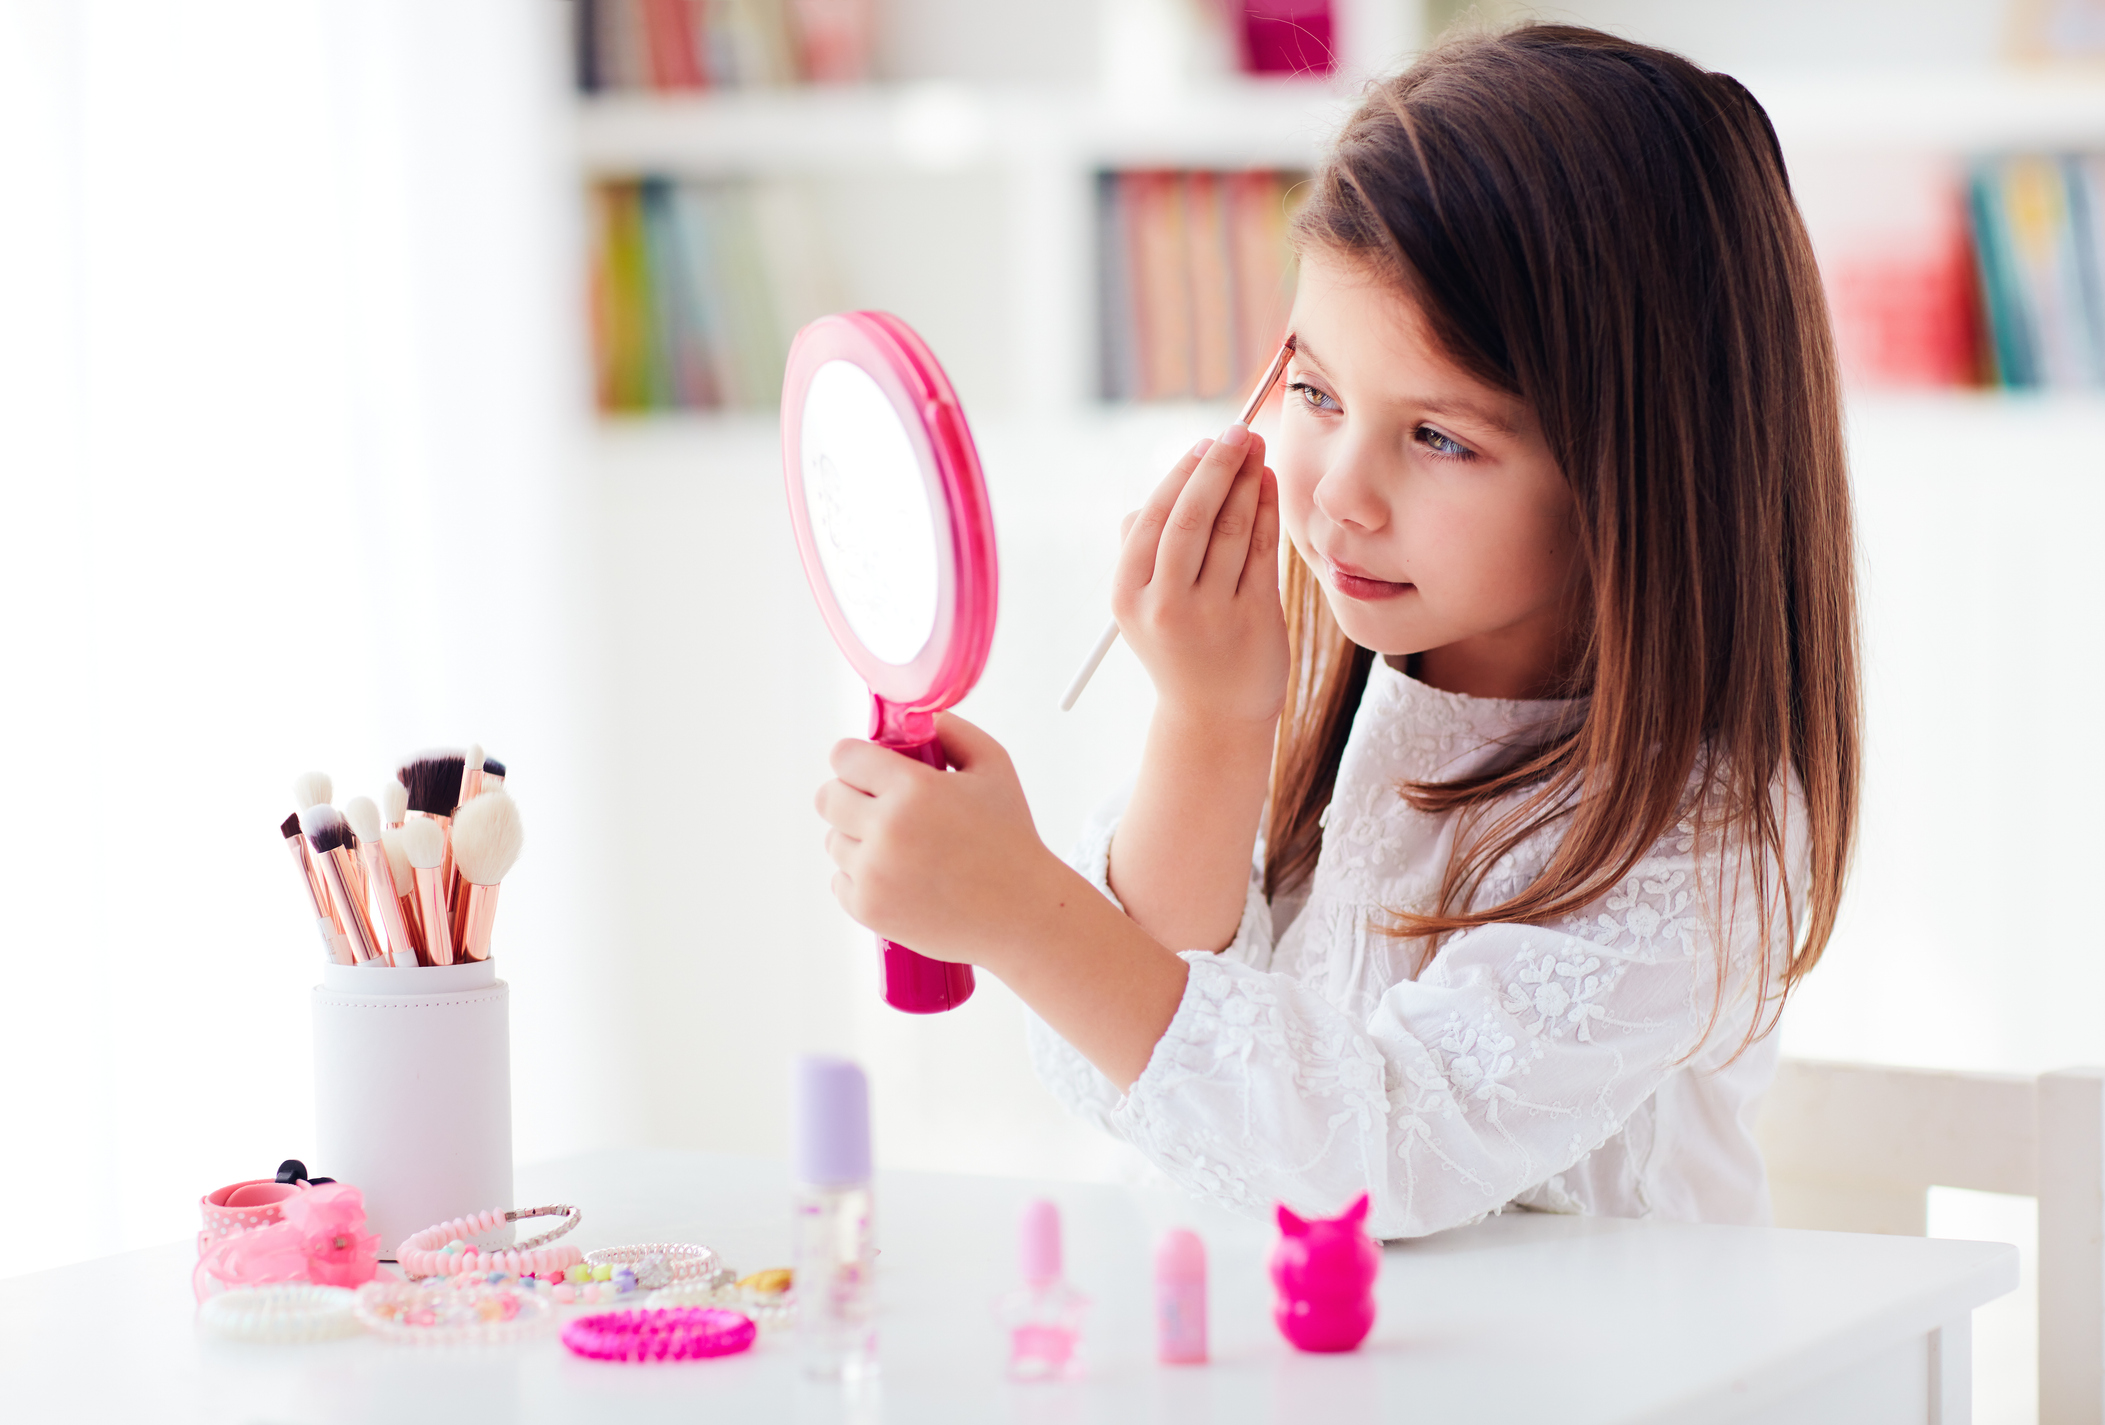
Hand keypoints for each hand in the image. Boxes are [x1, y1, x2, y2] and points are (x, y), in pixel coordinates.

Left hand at [815, 713, 1066, 966]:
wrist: (1021, 914)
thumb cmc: (1011, 840)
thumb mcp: (995, 768)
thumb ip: (955, 732)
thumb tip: (920, 720)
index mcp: (911, 788)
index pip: (843, 757)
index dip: (857, 759)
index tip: (871, 769)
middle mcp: (885, 829)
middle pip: (827, 797)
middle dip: (850, 794)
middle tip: (882, 806)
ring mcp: (873, 873)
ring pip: (833, 840)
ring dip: (857, 838)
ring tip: (901, 847)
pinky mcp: (868, 908)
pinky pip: (839, 880)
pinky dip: (862, 877)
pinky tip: (898, 876)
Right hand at [1113, 423, 1288, 726]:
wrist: (1212, 716)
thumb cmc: (1177, 644)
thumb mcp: (1140, 604)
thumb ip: (1141, 548)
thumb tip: (1162, 487)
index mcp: (1127, 594)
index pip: (1154, 518)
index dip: (1181, 474)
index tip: (1204, 444)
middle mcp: (1165, 604)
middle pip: (1191, 518)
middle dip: (1217, 466)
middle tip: (1238, 431)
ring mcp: (1211, 614)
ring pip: (1232, 530)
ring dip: (1248, 481)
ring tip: (1259, 450)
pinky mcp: (1254, 619)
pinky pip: (1264, 552)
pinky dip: (1268, 511)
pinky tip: (1270, 485)